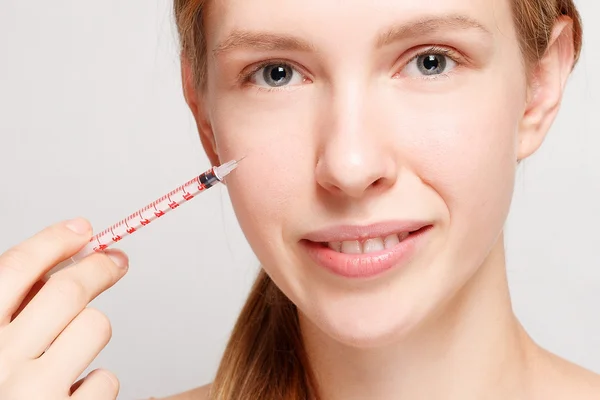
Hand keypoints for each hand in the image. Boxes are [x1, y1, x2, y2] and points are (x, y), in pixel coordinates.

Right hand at [0, 218, 128, 398]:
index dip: (53, 241)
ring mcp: (32, 395)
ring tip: (73, 351)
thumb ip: (12, 310)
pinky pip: (105, 378)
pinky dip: (97, 382)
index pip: (14, 269)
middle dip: (99, 268)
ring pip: (94, 327)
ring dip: (93, 330)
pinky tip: (73, 394)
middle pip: (66, 290)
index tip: (82, 229)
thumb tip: (63, 260)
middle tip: (116, 261)